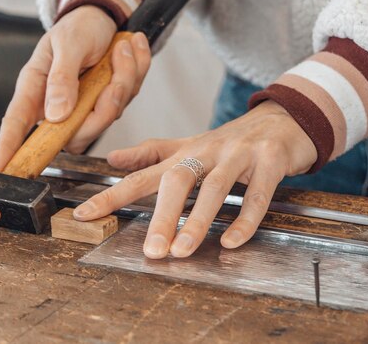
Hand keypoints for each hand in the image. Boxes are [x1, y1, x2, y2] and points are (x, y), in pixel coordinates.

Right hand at [0, 5, 151, 170]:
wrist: (105, 17)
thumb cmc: (78, 27)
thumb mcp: (68, 43)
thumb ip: (61, 78)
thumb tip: (55, 115)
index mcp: (36, 87)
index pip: (16, 123)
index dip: (8, 147)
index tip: (2, 169)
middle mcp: (58, 104)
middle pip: (78, 132)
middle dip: (105, 102)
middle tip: (118, 56)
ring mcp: (85, 107)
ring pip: (109, 114)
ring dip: (125, 77)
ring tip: (123, 46)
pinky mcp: (107, 103)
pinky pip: (128, 98)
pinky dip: (136, 70)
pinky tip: (131, 47)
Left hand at [73, 101, 317, 257]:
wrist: (283, 118)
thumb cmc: (232, 140)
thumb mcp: (189, 145)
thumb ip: (151, 153)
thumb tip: (113, 159)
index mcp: (185, 152)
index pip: (142, 175)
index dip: (112, 194)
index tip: (84, 215)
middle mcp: (207, 151)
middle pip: (177, 179)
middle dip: (161, 215)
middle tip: (151, 250)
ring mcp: (239, 154)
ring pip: (215, 187)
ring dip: (197, 220)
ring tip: (182, 250)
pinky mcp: (270, 160)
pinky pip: (257, 194)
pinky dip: (245, 219)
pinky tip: (231, 241)